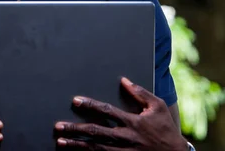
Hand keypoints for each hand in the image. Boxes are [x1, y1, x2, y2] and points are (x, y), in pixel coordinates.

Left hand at [54, 77, 186, 149]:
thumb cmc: (166, 129)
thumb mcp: (157, 106)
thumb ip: (140, 93)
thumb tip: (124, 80)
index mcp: (132, 121)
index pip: (106, 111)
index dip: (90, 105)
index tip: (75, 101)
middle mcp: (125, 137)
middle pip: (95, 132)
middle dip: (75, 129)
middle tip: (58, 126)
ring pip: (95, 148)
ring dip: (77, 145)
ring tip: (60, 142)